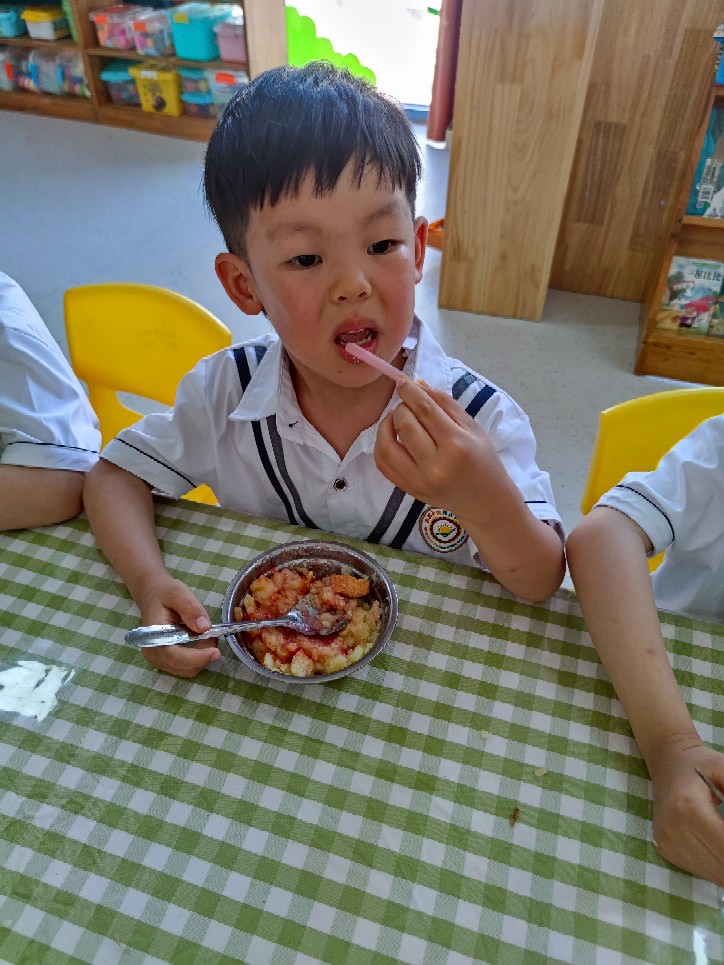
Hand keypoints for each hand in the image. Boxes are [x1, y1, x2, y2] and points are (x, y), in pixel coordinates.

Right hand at [135, 574, 220, 678]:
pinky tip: (199, 642)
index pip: (173, 655)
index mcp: (153, 635)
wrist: (153, 595)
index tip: (216, 652)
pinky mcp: (163, 661)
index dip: (196, 657)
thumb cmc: (165, 593)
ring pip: (185, 670)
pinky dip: (196, 659)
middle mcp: (152, 651)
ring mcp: (156, 659)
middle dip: (202, 656)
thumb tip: (204, 628)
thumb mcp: (179, 592)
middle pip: (181, 667)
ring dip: (201, 658)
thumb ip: (191, 609)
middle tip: (213, 635)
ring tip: (206, 636)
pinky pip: (184, 668)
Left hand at [374, 381, 504, 522]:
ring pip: (386, 444)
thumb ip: (445, 404)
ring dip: (387, 425)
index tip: (402, 382)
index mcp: (456, 445)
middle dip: (402, 408)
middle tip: (408, 405)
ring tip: (396, 419)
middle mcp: (435, 464)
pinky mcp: (408, 489)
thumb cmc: (484, 462)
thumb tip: (418, 384)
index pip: (425, 410)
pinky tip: (391, 437)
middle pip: (404, 424)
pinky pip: (382, 464)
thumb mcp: (473, 428)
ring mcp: (418, 480)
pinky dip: (381, 445)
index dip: (410, 392)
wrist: (485, 502)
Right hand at [650, 741, 723, 885]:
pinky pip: (705, 872)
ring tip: (723, 833)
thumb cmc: (701, 764)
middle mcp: (673, 831)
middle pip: (722, 866)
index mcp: (688, 809)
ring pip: (717, 875)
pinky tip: (718, 843)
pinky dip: (719, 865)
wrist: (667, 761)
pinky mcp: (666, 852)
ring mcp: (667, 844)